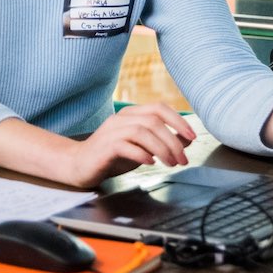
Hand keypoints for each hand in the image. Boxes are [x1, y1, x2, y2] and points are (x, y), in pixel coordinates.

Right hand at [68, 103, 195, 186]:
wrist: (79, 165)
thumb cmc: (112, 156)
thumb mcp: (142, 147)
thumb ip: (162, 141)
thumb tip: (187, 138)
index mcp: (130, 114)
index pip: (158, 108)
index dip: (178, 120)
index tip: (193, 136)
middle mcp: (120, 119)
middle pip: (153, 121)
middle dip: (173, 141)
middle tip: (183, 159)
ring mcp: (110, 131)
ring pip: (141, 131)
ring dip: (161, 148)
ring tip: (170, 164)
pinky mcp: (104, 147)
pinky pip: (125, 145)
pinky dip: (141, 154)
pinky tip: (150, 163)